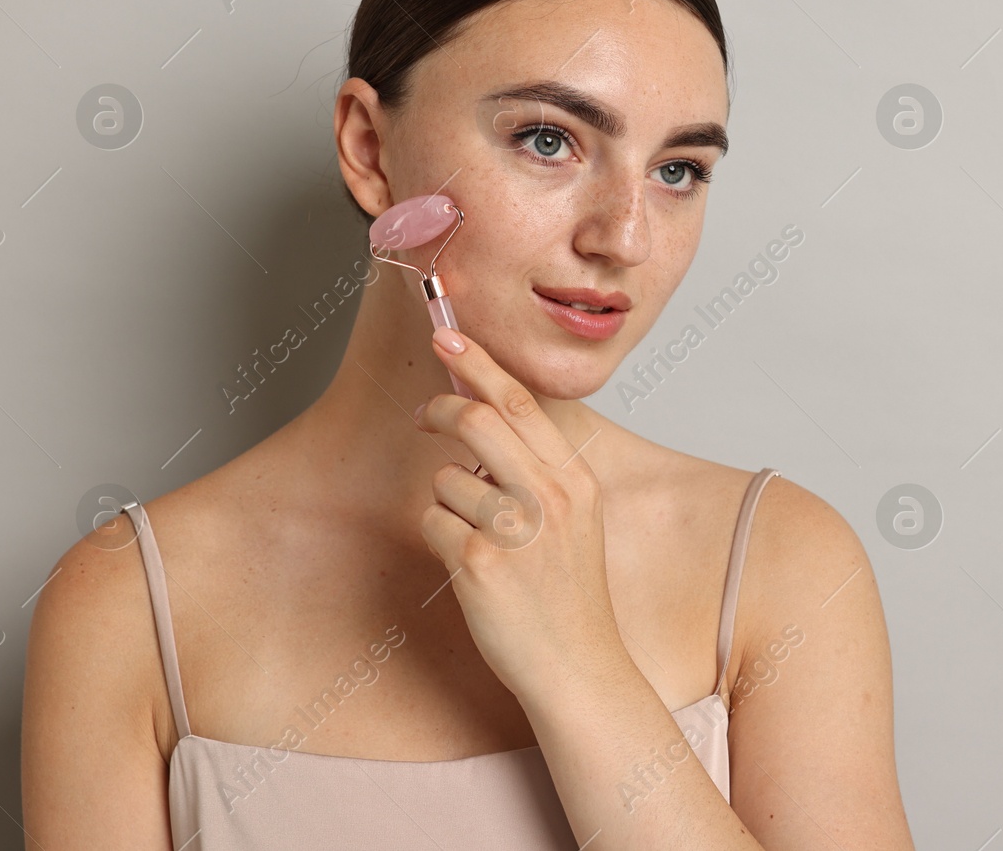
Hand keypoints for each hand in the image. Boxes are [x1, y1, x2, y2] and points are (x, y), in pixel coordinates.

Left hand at [413, 325, 627, 705]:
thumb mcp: (576, 520)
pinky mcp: (480, 565)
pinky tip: (469, 566)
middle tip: (425, 414)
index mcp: (575, 480)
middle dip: (442, 408)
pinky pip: (432, 523)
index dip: (480, 364)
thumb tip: (486, 424)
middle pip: (479, 420)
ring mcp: (515, 531)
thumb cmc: (569, 595)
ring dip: (445, 499)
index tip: (449, 336)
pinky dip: (439, 537)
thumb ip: (540, 471)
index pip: (523, 403)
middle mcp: (550, 498)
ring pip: (446, 479)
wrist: (577, 667)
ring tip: (476, 536)